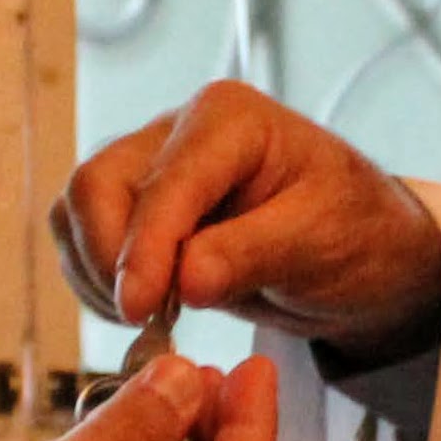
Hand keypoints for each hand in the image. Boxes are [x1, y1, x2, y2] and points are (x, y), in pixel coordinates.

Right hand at [54, 82, 440, 365]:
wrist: (363, 254)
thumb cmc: (355, 234)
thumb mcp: (320, 244)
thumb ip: (251, 255)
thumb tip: (185, 281)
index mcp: (229, 120)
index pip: (164, 182)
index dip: (144, 248)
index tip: (139, 308)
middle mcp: (178, 132)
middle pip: (97, 184)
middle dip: (108, 258)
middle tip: (144, 319)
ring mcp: (151, 168)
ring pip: (77, 211)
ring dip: (96, 272)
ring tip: (148, 319)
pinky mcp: (136, 208)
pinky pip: (83, 239)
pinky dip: (96, 281)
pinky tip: (142, 311)